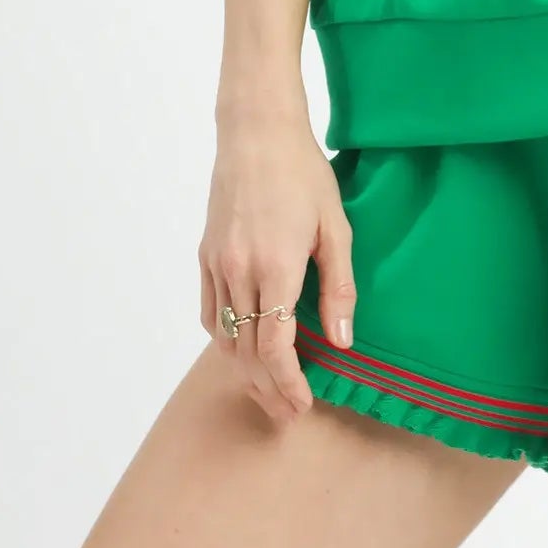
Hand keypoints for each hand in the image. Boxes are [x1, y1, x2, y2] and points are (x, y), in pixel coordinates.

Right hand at [198, 112, 355, 424]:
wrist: (256, 132)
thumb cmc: (303, 173)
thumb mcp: (335, 225)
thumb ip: (339, 285)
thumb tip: (343, 341)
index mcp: (276, 266)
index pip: (276, 346)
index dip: (288, 382)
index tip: (303, 404)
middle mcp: (239, 271)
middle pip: (247, 352)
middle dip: (267, 389)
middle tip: (288, 414)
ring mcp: (217, 264)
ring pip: (224, 338)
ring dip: (244, 372)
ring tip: (267, 392)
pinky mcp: (205, 255)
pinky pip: (210, 312)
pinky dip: (224, 340)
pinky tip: (240, 351)